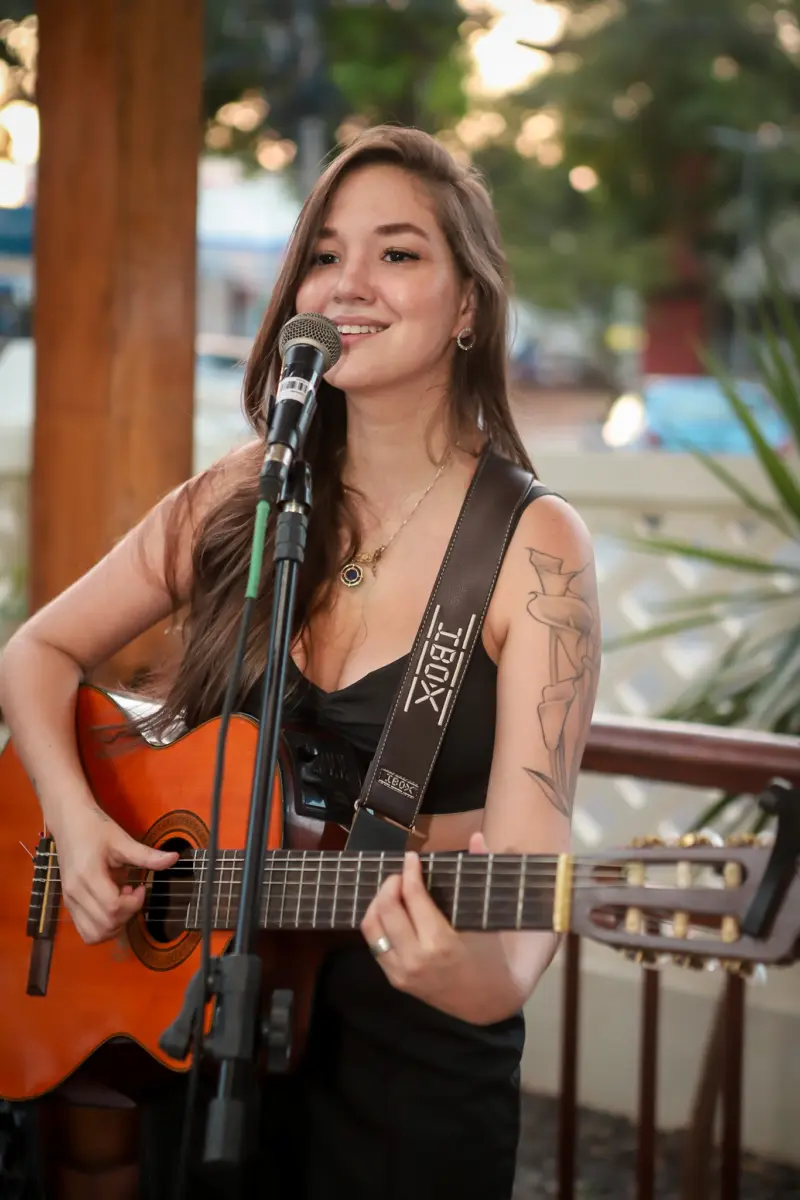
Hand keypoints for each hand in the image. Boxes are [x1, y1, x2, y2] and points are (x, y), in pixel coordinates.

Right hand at [52, 802, 177, 944]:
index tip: (142, 888)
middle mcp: (75, 894)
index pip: (113, 907)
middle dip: (127, 915)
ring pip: (93, 935)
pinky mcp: (68, 904)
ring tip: (122, 901)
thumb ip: (147, 855)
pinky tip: (111, 904)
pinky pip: (86, 929)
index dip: (134, 903)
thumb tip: (174, 858)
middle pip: (105, 925)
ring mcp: (69, 901)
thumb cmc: (94, 828)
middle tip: (134, 894)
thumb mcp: (122, 839)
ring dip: (115, 925)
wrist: (68, 822)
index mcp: (88, 876)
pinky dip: (103, 925)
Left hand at [360, 832, 489, 1013]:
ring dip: (378, 902)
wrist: (488, 1003)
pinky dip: (378, 923)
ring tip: (393, 890)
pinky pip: (374, 944)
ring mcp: (402, 972)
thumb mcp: (490, 917)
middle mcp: (416, 958)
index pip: (412, 897)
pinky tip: (391, 913)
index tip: (413, 857)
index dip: (409, 871)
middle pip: (386, 909)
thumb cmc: (492, 956)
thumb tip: (478, 838)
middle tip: (402, 873)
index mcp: (441, 942)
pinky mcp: (395, 980)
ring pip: (372, 927)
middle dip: (390, 883)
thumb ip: (483, 873)